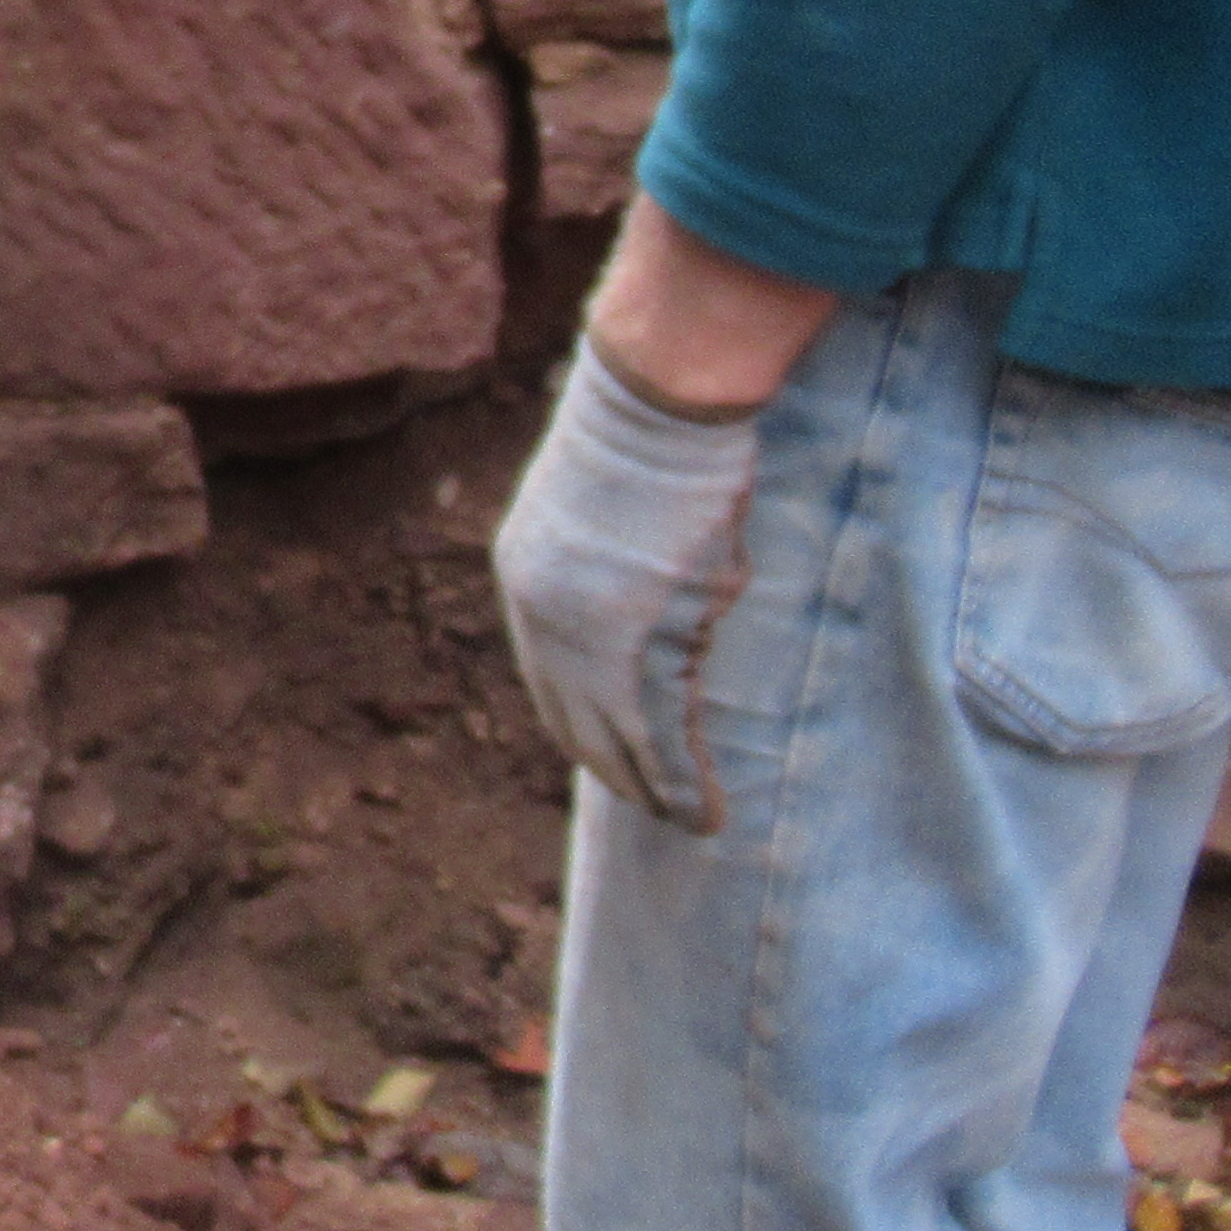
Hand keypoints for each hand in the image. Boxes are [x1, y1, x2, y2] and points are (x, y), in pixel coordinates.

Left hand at [491, 338, 765, 830]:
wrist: (655, 405)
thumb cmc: (643, 436)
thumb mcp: (595, 504)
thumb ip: (600, 560)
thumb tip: (637, 596)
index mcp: (526, 580)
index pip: (550, 680)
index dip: (586, 727)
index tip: (615, 760)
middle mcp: (546, 616)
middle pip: (579, 722)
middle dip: (620, 773)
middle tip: (658, 811)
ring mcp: (594, 631)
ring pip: (626, 739)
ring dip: (659, 794)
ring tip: (694, 826)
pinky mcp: (647, 637)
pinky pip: (665, 731)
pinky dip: (683, 780)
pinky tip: (704, 813)